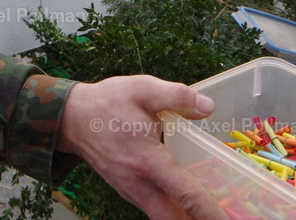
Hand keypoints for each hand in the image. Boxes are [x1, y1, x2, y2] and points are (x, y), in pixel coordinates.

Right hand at [58, 76, 226, 219]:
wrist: (71, 118)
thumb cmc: (108, 102)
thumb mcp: (142, 88)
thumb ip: (177, 96)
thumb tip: (208, 108)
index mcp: (147, 160)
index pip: (185, 194)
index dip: (209, 211)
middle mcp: (139, 184)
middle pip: (173, 219)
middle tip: (224, 218)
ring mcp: (131, 191)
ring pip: (162, 217)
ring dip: (185, 217)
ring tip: (210, 211)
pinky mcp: (127, 190)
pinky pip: (153, 208)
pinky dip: (173, 211)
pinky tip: (187, 202)